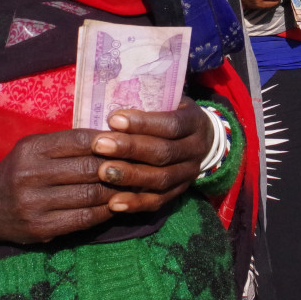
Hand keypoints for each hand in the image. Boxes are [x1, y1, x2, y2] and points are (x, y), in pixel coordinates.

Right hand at [0, 98, 212, 244]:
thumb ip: (67, 142)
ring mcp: (34, 204)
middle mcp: (31, 175)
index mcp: (32, 148)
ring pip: (91, 194)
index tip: (137, 138)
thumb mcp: (35, 148)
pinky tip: (120, 204)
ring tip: (139, 183)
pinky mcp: (40, 228)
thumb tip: (116, 132)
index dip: (113, 139)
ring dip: (119, 189)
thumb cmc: (20, 172)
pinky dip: (106, 210)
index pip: (83, 139)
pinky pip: (84, 218)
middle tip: (148, 163)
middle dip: (122, 165)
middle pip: (91, 168)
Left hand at [89, 97, 212, 213]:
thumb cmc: (173, 113)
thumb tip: (110, 96)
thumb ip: (148, 101)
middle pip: (164, 152)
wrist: (201, 138)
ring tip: (102, 171)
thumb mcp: (169, 100)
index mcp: (194, 122)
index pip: (171, 124)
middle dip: (130, 149)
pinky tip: (113, 203)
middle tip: (99, 145)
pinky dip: (135, 203)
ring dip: (130, 176)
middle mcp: (196, 149)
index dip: (142, 123)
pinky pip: (158, 201)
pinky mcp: (178, 192)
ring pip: (161, 179)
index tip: (113, 119)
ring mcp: (188, 174)